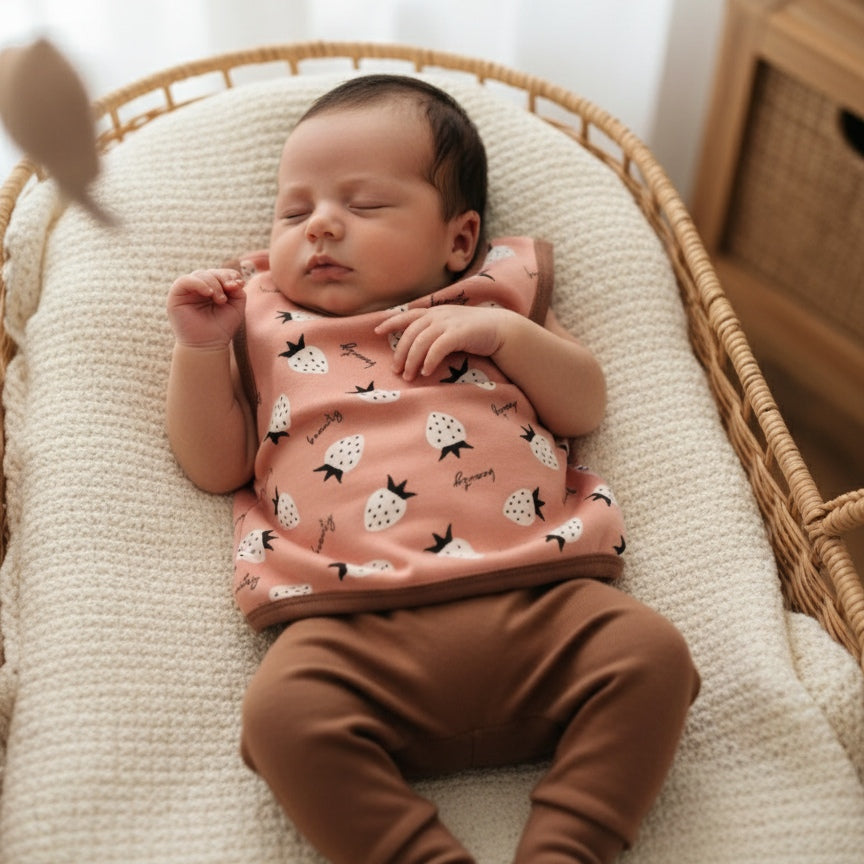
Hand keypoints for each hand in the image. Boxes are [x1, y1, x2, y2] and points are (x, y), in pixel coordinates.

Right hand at [167, 268, 245, 348]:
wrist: (208, 345)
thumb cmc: (222, 327)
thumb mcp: (236, 306)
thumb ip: (237, 290)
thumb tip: (235, 278)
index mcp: (212, 289)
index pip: (221, 273)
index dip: (230, 274)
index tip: (239, 285)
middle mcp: (199, 288)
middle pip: (211, 272)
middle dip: (222, 279)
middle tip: (229, 292)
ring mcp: (187, 291)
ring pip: (200, 274)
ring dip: (213, 283)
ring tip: (220, 299)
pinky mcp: (176, 295)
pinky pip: (185, 281)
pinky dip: (199, 283)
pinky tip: (208, 293)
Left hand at [375, 305, 510, 380]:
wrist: (502, 329)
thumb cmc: (475, 332)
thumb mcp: (450, 328)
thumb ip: (434, 333)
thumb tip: (415, 349)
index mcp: (435, 313)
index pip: (408, 316)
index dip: (391, 322)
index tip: (376, 331)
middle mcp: (439, 315)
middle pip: (411, 333)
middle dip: (401, 353)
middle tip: (396, 370)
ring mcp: (449, 323)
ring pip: (421, 342)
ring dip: (412, 360)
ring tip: (409, 376)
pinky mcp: (460, 333)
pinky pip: (438, 347)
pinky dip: (429, 360)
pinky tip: (426, 372)